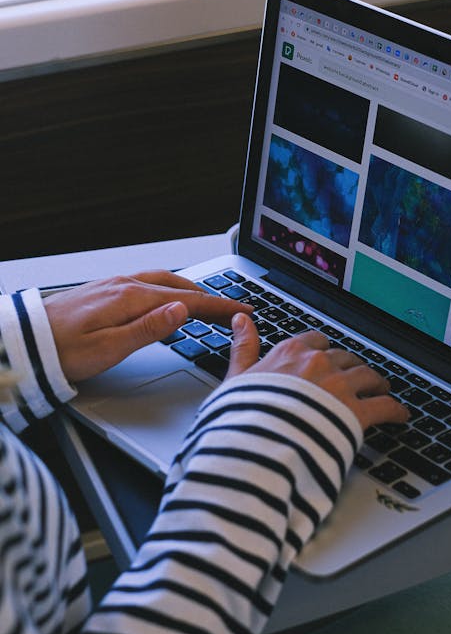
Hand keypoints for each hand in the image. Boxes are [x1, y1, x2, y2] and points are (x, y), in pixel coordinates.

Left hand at [44, 271, 251, 381]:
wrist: (24, 343)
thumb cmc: (61, 352)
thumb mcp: (109, 348)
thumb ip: (148, 329)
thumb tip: (183, 311)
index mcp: (131, 299)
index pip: (187, 300)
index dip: (218, 306)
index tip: (242, 310)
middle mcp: (124, 286)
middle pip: (179, 286)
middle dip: (210, 295)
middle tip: (232, 307)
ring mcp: (113, 285)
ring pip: (163, 281)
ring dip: (190, 289)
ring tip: (207, 300)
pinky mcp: (104, 291)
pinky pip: (147, 282)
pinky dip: (169, 287)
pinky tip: (167, 296)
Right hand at [227, 313, 408, 431]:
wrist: (257, 446)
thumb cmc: (242, 417)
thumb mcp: (236, 378)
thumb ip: (244, 347)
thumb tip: (240, 319)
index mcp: (291, 353)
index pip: (316, 341)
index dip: (324, 352)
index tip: (327, 360)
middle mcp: (319, 364)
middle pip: (346, 359)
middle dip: (353, 368)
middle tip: (356, 379)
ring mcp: (340, 387)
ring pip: (369, 376)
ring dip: (378, 384)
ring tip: (381, 391)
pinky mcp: (356, 413)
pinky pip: (386, 406)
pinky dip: (396, 410)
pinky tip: (400, 416)